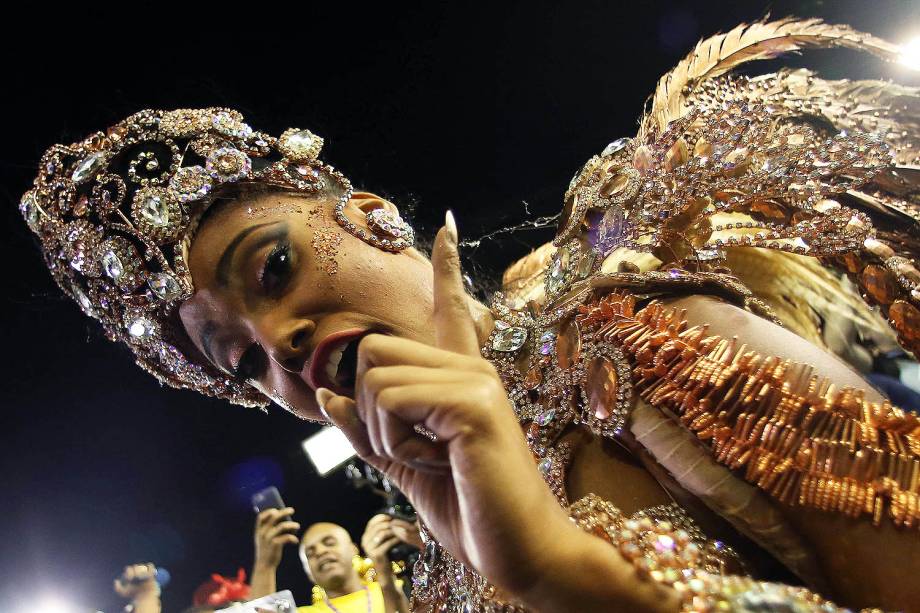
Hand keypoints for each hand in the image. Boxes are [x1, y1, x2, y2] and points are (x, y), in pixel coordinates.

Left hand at [113, 563, 159, 600]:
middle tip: (134, 577)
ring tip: (140, 577)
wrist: (143, 598)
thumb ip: (118, 588)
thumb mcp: (124, 592)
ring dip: (140, 571)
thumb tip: (116, 581)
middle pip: (135, 566)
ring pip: (142, 566)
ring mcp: (144, 573)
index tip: (129, 579)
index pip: (129, 569)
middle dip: (134, 571)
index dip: (128, 572)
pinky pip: (150, 566)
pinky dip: (149, 568)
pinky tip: (146, 575)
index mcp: (131, 575)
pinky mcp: (152, 574)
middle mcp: (137, 572)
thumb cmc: (134, 595)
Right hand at [254, 507, 299, 568]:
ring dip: (292, 525)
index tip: (275, 510)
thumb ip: (269, 530)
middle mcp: (263, 533)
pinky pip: (287, 537)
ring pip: (282, 526)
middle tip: (292, 510)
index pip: (260, 517)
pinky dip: (293, 538)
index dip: (268, 511)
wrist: (265, 566)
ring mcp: (269, 539)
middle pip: (274, 517)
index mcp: (258, 531)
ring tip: (297, 526)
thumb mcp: (264, 540)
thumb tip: (282, 518)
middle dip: (284, 512)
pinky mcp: (275, 545)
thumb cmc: (267, 551)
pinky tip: (295, 541)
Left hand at [317, 213, 574, 598]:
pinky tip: (438, 461)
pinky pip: (390, 402)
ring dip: (383, 435)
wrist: (520, 551)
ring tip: (431, 459)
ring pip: (374, 378)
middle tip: (413, 448)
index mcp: (460, 377)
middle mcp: (471, 367)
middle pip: (372, 349)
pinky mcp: (472, 403)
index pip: (450, 309)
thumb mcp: (405, 467)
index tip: (446, 225)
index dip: (446, 268)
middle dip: (368, 410)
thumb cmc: (470, 509)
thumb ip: (366, 429)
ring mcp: (474, 380)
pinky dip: (396, 444)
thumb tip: (324, 395)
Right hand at [361, 514, 401, 571]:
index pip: (371, 522)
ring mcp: (369, 548)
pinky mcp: (376, 554)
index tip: (391, 516)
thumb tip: (391, 516)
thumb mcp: (381, 540)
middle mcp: (364, 541)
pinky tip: (401, 538)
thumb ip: (382, 530)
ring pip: (382, 533)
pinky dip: (395, 539)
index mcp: (365, 537)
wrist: (384, 571)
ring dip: (393, 530)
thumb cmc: (385, 553)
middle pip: (377, 527)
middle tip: (399, 523)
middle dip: (389, 523)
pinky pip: (387, 543)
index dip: (381, 517)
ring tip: (401, 530)